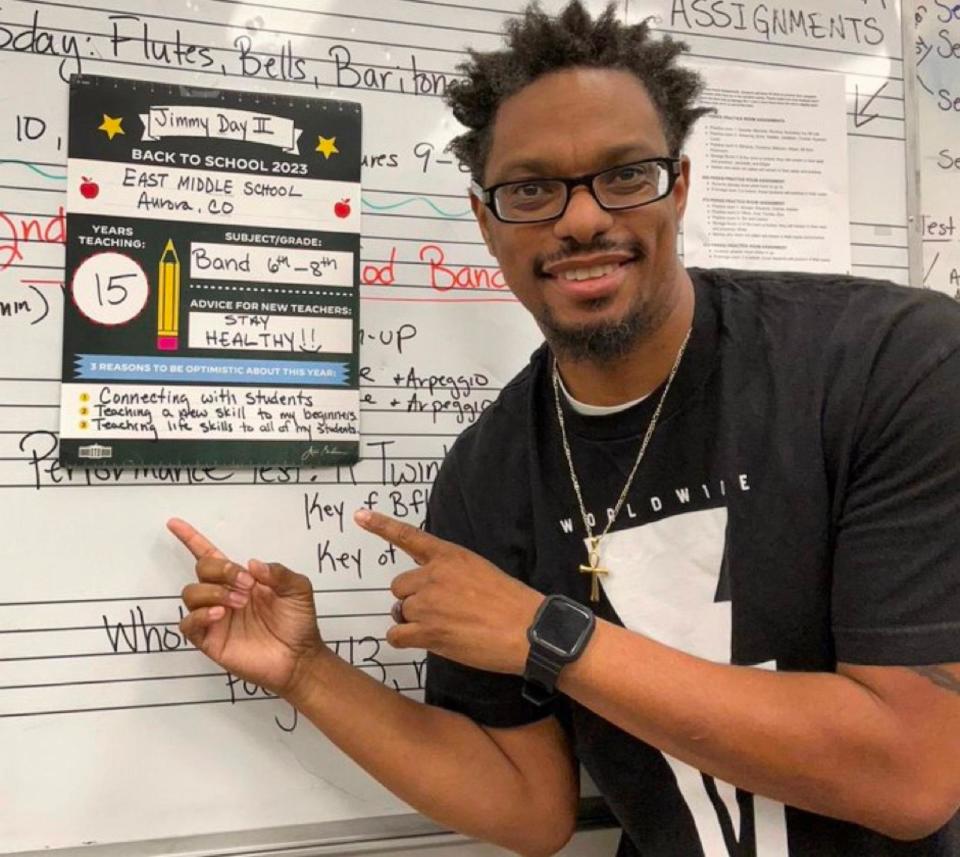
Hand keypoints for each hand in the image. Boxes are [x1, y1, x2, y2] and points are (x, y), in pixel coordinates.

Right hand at [169, 518, 323, 696]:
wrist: (299, 656)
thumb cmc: (298, 622)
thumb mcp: (298, 588)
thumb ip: (279, 572)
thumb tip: (252, 564)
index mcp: (240, 579)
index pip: (210, 555)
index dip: (191, 539)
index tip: (174, 523)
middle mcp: (223, 594)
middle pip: (201, 569)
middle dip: (222, 571)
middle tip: (248, 586)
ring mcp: (215, 617)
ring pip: (191, 592)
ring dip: (214, 592)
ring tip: (239, 603)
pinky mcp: (210, 640)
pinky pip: (188, 623)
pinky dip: (201, 614)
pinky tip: (221, 614)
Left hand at [354, 510, 543, 673]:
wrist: (528, 630)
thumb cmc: (512, 603)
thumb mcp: (481, 571)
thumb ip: (451, 573)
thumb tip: (432, 589)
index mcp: (450, 555)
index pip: (409, 536)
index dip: (382, 526)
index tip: (360, 516)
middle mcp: (433, 575)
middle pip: (399, 586)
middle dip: (412, 599)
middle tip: (438, 612)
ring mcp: (428, 604)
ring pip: (400, 611)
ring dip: (413, 621)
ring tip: (444, 628)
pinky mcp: (427, 632)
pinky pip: (397, 635)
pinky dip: (405, 640)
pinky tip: (426, 642)